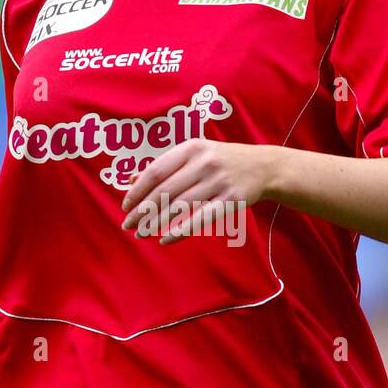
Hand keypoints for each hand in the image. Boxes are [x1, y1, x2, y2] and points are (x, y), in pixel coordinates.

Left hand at [119, 139, 277, 243]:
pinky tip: (164, 240)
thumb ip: (164, 166)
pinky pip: (199, 220)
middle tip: (128, 225)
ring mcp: (219, 181)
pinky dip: (179, 232)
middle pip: (164, 191)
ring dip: (156, 223)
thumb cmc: (220, 161)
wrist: (263, 166)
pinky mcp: (231, 200)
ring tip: (142, 234)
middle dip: (142, 211)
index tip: (125, 206)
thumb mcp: (194, 155)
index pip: (155, 171)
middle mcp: (204, 163)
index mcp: (191, 148)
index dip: (137, 191)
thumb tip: (130, 180)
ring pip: (179, 207)